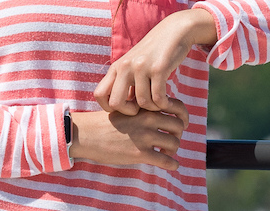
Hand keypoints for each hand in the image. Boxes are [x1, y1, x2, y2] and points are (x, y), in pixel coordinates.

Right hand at [71, 105, 189, 170]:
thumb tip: (161, 111)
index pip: (176, 105)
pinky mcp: (140, 153)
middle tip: (169, 139)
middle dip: (177, 134)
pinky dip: (172, 164)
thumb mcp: (123, 106)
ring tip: (164, 152)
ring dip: (172, 150)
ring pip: (174, 143)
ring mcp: (143, 135)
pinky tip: (169, 164)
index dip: (183, 116)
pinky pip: (168, 161)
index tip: (180, 123)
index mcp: (142, 105)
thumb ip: (141, 107)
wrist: (87, 134)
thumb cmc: (104, 121)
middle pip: (178, 125)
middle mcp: (145, 118)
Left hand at [95, 8, 216, 115]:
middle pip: (116, 104)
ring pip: (142, 103)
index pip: (99, 95)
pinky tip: (169, 100)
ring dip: (154, 108)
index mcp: (116, 67)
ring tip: (160, 101)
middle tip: (143, 109)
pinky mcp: (158, 68)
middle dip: (130, 113)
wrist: (173, 32)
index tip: (127, 107)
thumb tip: (121, 108)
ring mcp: (140, 67)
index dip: (111, 108)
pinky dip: (165, 104)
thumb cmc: (154, 54)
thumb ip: (126, 83)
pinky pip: (158, 99)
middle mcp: (124, 66)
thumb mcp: (134, 65)